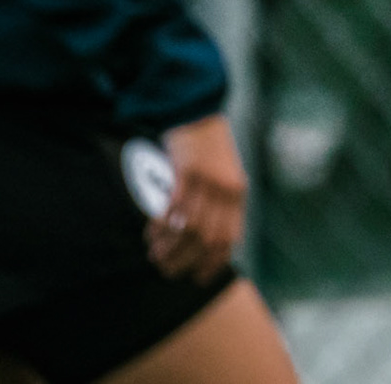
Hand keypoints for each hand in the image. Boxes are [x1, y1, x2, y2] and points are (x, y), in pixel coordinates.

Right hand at [147, 114, 247, 283]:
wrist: (199, 111)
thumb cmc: (209, 147)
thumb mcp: (225, 175)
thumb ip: (219, 204)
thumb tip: (205, 240)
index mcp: (238, 193)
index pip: (229, 239)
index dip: (214, 262)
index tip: (198, 278)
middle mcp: (226, 190)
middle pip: (207, 238)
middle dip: (186, 260)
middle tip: (167, 271)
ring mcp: (207, 180)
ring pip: (188, 227)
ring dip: (169, 246)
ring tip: (155, 254)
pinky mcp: (187, 171)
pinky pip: (173, 208)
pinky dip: (161, 225)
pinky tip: (151, 233)